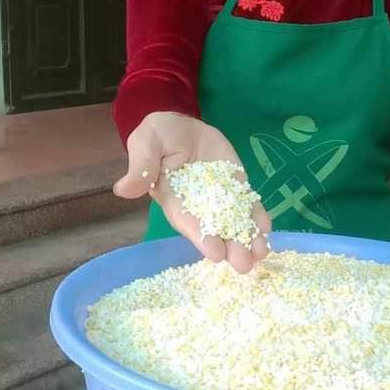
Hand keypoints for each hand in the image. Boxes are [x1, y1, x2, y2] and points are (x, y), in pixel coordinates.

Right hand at [114, 112, 270, 272]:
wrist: (180, 124)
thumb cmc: (157, 136)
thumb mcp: (145, 144)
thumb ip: (141, 166)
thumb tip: (123, 189)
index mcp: (173, 199)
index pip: (188, 222)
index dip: (202, 238)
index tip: (216, 254)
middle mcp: (198, 205)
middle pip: (215, 230)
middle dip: (230, 247)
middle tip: (244, 265)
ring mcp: (219, 197)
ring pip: (234, 221)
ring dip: (248, 239)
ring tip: (261, 254)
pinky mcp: (234, 185)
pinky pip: (247, 204)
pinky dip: (257, 217)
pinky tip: (266, 230)